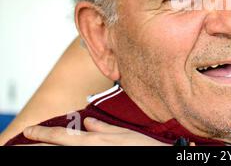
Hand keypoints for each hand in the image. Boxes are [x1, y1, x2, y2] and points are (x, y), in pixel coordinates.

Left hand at [22, 117, 169, 145]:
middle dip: (36, 147)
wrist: (156, 157)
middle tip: (20, 146)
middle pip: (55, 150)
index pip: (60, 137)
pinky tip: (60, 152)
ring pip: (62, 156)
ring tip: (34, 148)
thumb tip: (87, 123)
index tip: (28, 131)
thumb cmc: (142, 147)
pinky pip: (74, 159)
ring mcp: (91, 159)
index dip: (42, 134)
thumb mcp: (123, 133)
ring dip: (49, 151)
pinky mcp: (98, 162)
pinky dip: (64, 154)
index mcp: (93, 142)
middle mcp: (88, 152)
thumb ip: (102, 128)